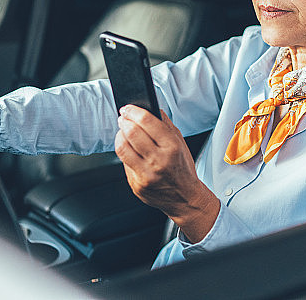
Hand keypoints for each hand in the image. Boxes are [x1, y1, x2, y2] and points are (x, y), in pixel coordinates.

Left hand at [115, 105, 219, 243]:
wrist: (185, 198)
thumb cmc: (182, 169)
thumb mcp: (180, 143)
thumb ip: (165, 124)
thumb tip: (151, 109)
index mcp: (172, 147)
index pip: (147, 122)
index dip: (133, 111)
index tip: (128, 108)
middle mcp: (158, 161)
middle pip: (131, 133)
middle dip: (124, 121)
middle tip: (123, 118)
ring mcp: (146, 174)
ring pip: (122, 148)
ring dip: (119, 135)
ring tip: (123, 132)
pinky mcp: (137, 185)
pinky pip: (124, 163)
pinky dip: (124, 153)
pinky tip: (129, 150)